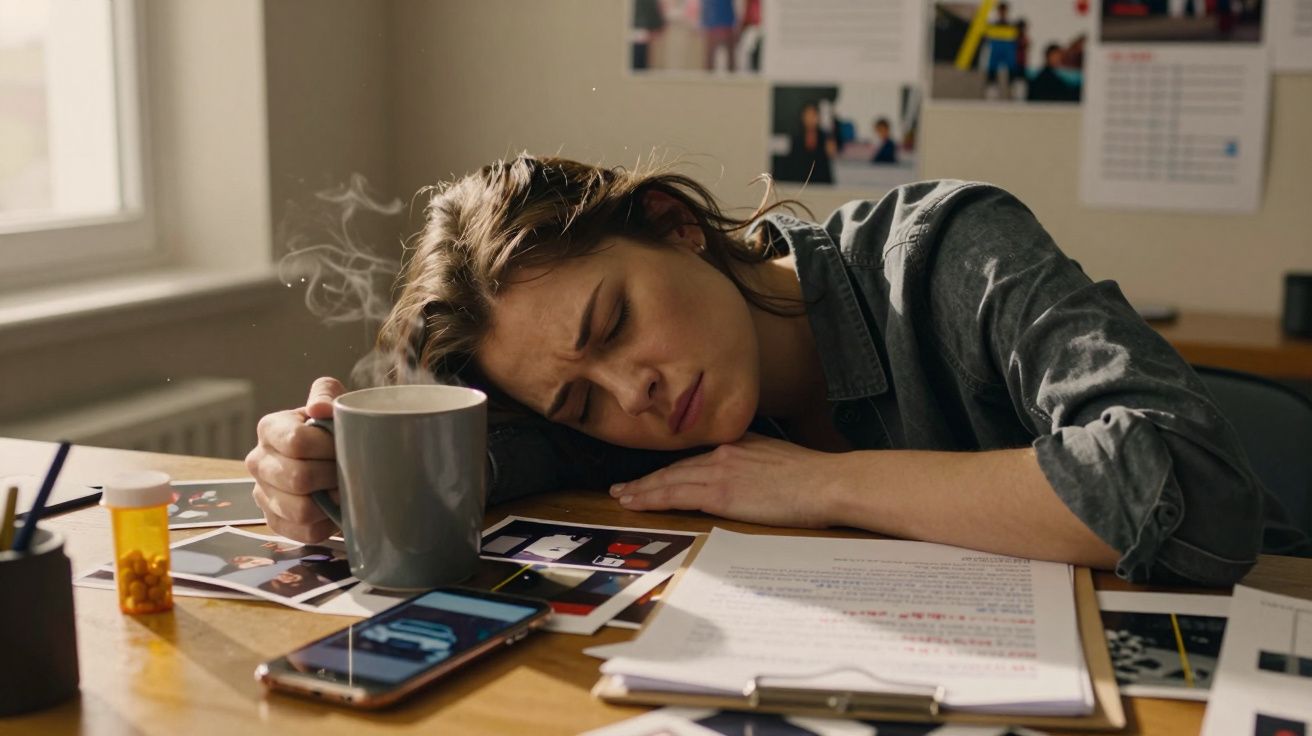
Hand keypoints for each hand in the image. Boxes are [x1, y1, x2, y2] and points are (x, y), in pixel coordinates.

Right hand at [245, 376, 343, 541]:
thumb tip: (319, 408)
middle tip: (350, 470)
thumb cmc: (332, 427)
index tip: (345, 444)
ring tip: (346, 489)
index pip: (297, 441)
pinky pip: (303, 532)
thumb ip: (326, 394)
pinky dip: (327, 524)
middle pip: (298, 478)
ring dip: (331, 501)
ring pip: (299, 509)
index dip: (328, 447)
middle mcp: (258, 462)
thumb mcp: (332, 402)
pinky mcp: (275, 521)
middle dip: (333, 475)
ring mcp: (263, 494)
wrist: (332, 456)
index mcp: (269, 428)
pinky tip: (336, 509)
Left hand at [608, 433, 841, 527]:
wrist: (828, 482)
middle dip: (647, 479)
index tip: (653, 474)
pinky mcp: (721, 493)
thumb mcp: (780, 458)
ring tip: (622, 497)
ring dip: (642, 489)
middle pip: (676, 467)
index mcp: (739, 444)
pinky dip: (652, 497)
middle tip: (622, 487)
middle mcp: (724, 452)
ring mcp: (720, 471)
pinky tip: (637, 502)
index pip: (695, 457)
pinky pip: (676, 495)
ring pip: (670, 479)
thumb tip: (749, 476)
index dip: (671, 468)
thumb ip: (757, 462)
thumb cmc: (815, 477)